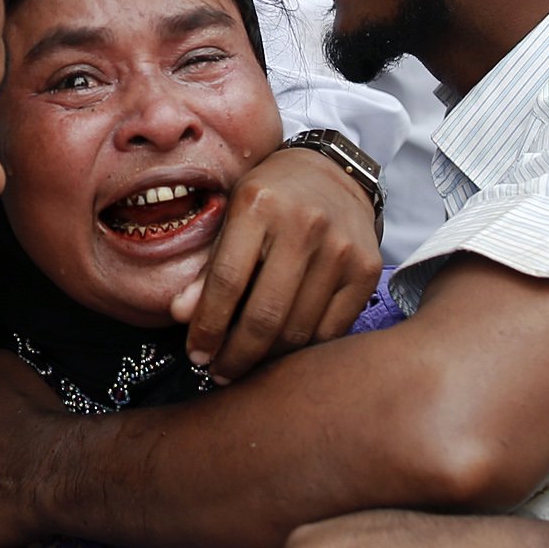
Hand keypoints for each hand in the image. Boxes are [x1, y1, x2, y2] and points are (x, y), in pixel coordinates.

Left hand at [173, 145, 383, 382]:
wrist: (333, 174)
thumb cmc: (270, 198)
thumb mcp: (230, 218)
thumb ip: (208, 267)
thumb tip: (181, 315)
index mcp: (259, 203)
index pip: (227, 281)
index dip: (208, 327)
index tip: (196, 354)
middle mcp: (304, 224)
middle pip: (265, 314)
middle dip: (236, 355)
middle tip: (220, 373)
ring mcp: (341, 248)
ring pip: (299, 329)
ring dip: (268, 360)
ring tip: (246, 367)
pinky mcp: (367, 268)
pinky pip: (331, 330)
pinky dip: (304, 351)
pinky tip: (282, 354)